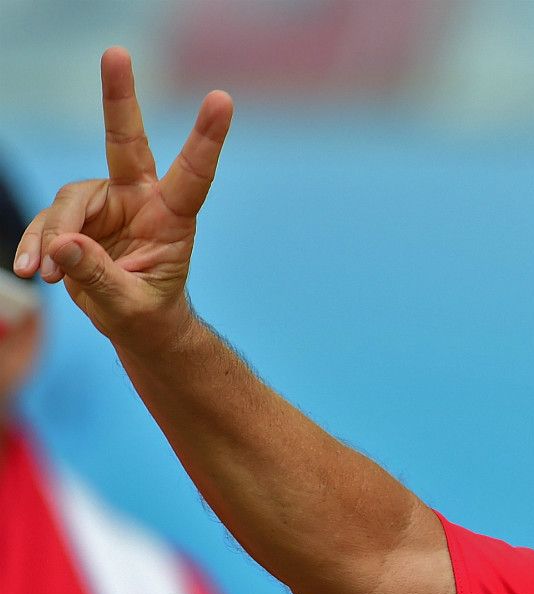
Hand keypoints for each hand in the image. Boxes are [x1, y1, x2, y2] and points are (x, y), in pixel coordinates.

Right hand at [10, 47, 232, 352]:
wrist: (136, 324)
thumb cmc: (147, 314)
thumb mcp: (130, 308)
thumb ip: (99, 278)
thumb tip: (62, 246)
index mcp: (173, 219)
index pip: (194, 175)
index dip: (207, 138)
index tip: (223, 100)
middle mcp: (139, 200)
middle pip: (126, 142)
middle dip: (120, 98)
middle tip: (116, 52)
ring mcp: (105, 204)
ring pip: (69, 202)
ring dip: (55, 238)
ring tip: (48, 276)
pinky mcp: (75, 217)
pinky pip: (48, 223)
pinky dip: (37, 246)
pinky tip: (32, 271)